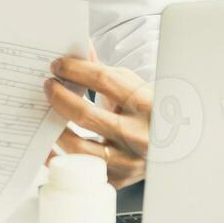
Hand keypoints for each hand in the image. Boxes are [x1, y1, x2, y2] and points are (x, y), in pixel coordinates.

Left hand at [44, 54, 152, 188]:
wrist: (177, 147)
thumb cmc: (150, 113)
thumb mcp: (134, 87)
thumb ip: (104, 70)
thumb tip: (78, 43)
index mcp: (146, 104)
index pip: (102, 80)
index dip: (74, 69)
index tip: (57, 66)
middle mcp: (139, 134)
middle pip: (85, 115)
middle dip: (59, 97)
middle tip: (47, 86)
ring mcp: (129, 161)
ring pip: (79, 148)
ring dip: (54, 130)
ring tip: (45, 114)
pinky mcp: (118, 179)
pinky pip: (81, 171)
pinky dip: (60, 159)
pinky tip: (49, 146)